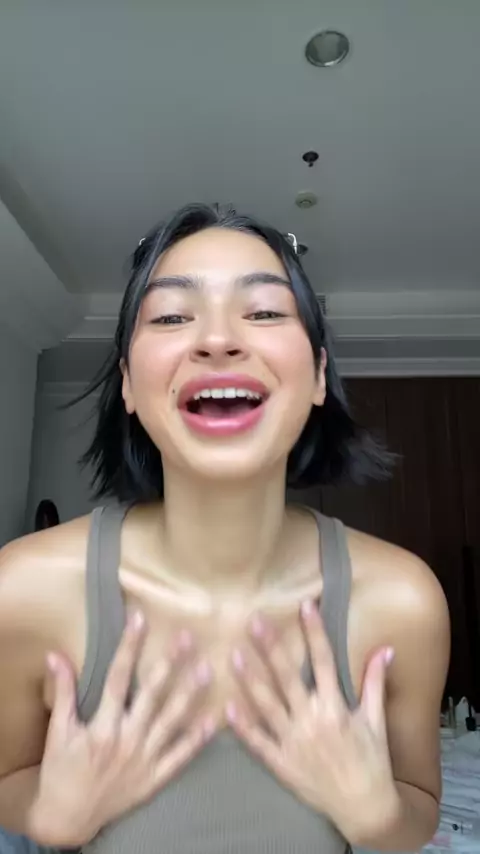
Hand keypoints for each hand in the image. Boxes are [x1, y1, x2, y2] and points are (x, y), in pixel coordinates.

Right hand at [29, 613, 215, 846]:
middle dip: (170, 663)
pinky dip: (199, 738)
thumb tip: (56, 655)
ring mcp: (144, 759)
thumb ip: (62, 691)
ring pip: (172, 721)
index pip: (118, 676)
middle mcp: (127, 739)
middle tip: (187, 636)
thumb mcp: (58, 731)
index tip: (141, 618)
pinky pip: (181, 756)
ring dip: (190, 694)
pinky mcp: (155, 778)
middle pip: (152, 694)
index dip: (130, 646)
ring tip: (208, 668)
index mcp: (102, 725)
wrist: (68, 818)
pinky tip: (216, 718)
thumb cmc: (61, 770)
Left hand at [226, 600, 398, 842]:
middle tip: (254, 622)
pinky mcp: (282, 763)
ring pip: (267, 705)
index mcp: (336, 708)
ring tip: (233, 655)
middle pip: (287, 678)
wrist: (366, 809)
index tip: (305, 606)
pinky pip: (258, 742)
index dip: (314, 632)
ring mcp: (294, 743)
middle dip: (271, 648)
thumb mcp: (376, 720)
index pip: (324, 661)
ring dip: (250, 679)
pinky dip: (242, 726)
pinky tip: (226, 706)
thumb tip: (385, 649)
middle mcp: (312, 721)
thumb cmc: (373, 762)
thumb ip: (375, 682)